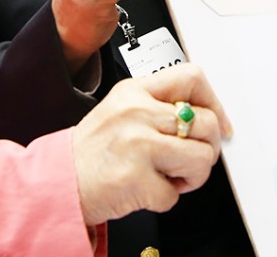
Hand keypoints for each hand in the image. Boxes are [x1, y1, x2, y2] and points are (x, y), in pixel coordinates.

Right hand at [72, 63, 231, 225]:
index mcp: (134, 91)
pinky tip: (146, 189)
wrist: (57, 183)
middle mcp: (136, 113)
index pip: (191, 77)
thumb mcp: (121, 111)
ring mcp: (137, 144)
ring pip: (201, 157)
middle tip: (190, 159)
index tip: (219, 123)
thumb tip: (206, 117)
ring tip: (169, 176)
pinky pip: (175, 194)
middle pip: (205, 122)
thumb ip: (159, 107)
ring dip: (192, 175)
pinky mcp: (136, 179)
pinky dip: (164, 198)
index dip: (214, 102)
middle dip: (206, 148)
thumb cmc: (92, 152)